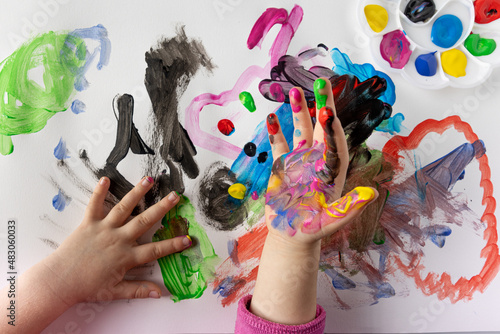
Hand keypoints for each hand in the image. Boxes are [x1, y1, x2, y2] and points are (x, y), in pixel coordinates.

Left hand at [41, 176, 191, 305]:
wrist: (59, 282)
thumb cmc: (87, 287)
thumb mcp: (115, 292)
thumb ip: (138, 290)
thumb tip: (160, 294)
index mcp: (126, 257)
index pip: (155, 250)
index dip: (173, 245)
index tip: (188, 239)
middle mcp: (118, 239)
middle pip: (145, 221)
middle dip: (162, 208)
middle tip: (176, 196)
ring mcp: (104, 229)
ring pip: (124, 207)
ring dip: (137, 193)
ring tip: (149, 179)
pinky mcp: (88, 223)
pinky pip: (94, 204)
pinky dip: (98, 191)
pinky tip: (105, 178)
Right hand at [265, 77, 378, 243]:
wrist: (291, 236)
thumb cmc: (313, 230)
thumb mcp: (332, 221)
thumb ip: (350, 207)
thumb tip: (372, 194)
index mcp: (332, 171)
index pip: (334, 144)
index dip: (331, 128)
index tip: (327, 111)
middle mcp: (317, 161)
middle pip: (321, 129)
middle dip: (322, 106)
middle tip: (321, 83)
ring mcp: (299, 162)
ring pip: (299, 131)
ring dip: (297, 113)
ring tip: (293, 92)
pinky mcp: (282, 167)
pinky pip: (279, 145)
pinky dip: (275, 132)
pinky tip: (271, 118)